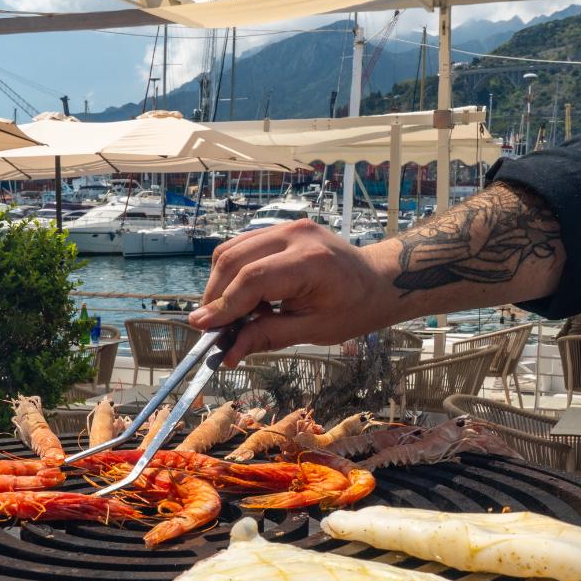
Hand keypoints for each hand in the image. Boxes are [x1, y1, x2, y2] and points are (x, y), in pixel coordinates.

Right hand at [188, 220, 389, 365]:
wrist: (377, 281)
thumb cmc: (353, 308)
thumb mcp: (313, 330)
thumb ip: (268, 336)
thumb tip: (228, 353)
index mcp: (310, 261)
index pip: (252, 279)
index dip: (224, 306)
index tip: (203, 328)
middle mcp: (295, 235)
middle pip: (234, 260)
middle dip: (215, 296)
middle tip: (210, 328)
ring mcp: (287, 227)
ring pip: (232, 250)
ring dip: (220, 284)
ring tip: (228, 315)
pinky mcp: (281, 229)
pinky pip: (243, 247)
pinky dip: (233, 273)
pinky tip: (244, 299)